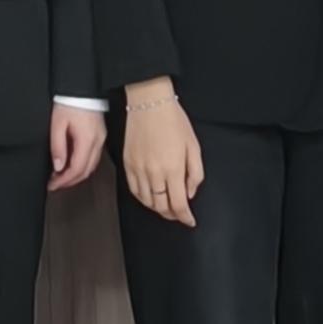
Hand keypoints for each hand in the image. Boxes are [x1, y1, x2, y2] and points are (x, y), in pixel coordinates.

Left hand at [47, 99, 106, 193]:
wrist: (81, 86)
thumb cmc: (69, 101)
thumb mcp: (57, 124)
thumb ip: (58, 147)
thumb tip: (59, 167)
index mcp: (87, 140)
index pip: (77, 169)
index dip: (64, 181)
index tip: (53, 185)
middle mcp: (98, 142)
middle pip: (86, 170)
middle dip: (70, 181)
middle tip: (55, 184)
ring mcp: (101, 138)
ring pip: (91, 165)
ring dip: (77, 174)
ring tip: (61, 176)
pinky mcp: (100, 134)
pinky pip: (93, 156)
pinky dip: (82, 164)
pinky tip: (71, 164)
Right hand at [119, 79, 199, 225]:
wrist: (149, 103)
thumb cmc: (173, 120)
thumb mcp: (194, 146)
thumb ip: (195, 173)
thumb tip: (190, 192)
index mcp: (173, 169)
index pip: (179, 204)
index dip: (185, 217)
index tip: (190, 220)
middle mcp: (154, 173)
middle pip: (161, 206)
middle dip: (172, 214)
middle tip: (179, 214)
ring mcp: (138, 169)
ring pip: (147, 201)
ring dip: (158, 208)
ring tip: (166, 207)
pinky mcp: (128, 164)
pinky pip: (134, 190)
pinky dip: (143, 199)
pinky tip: (149, 197)